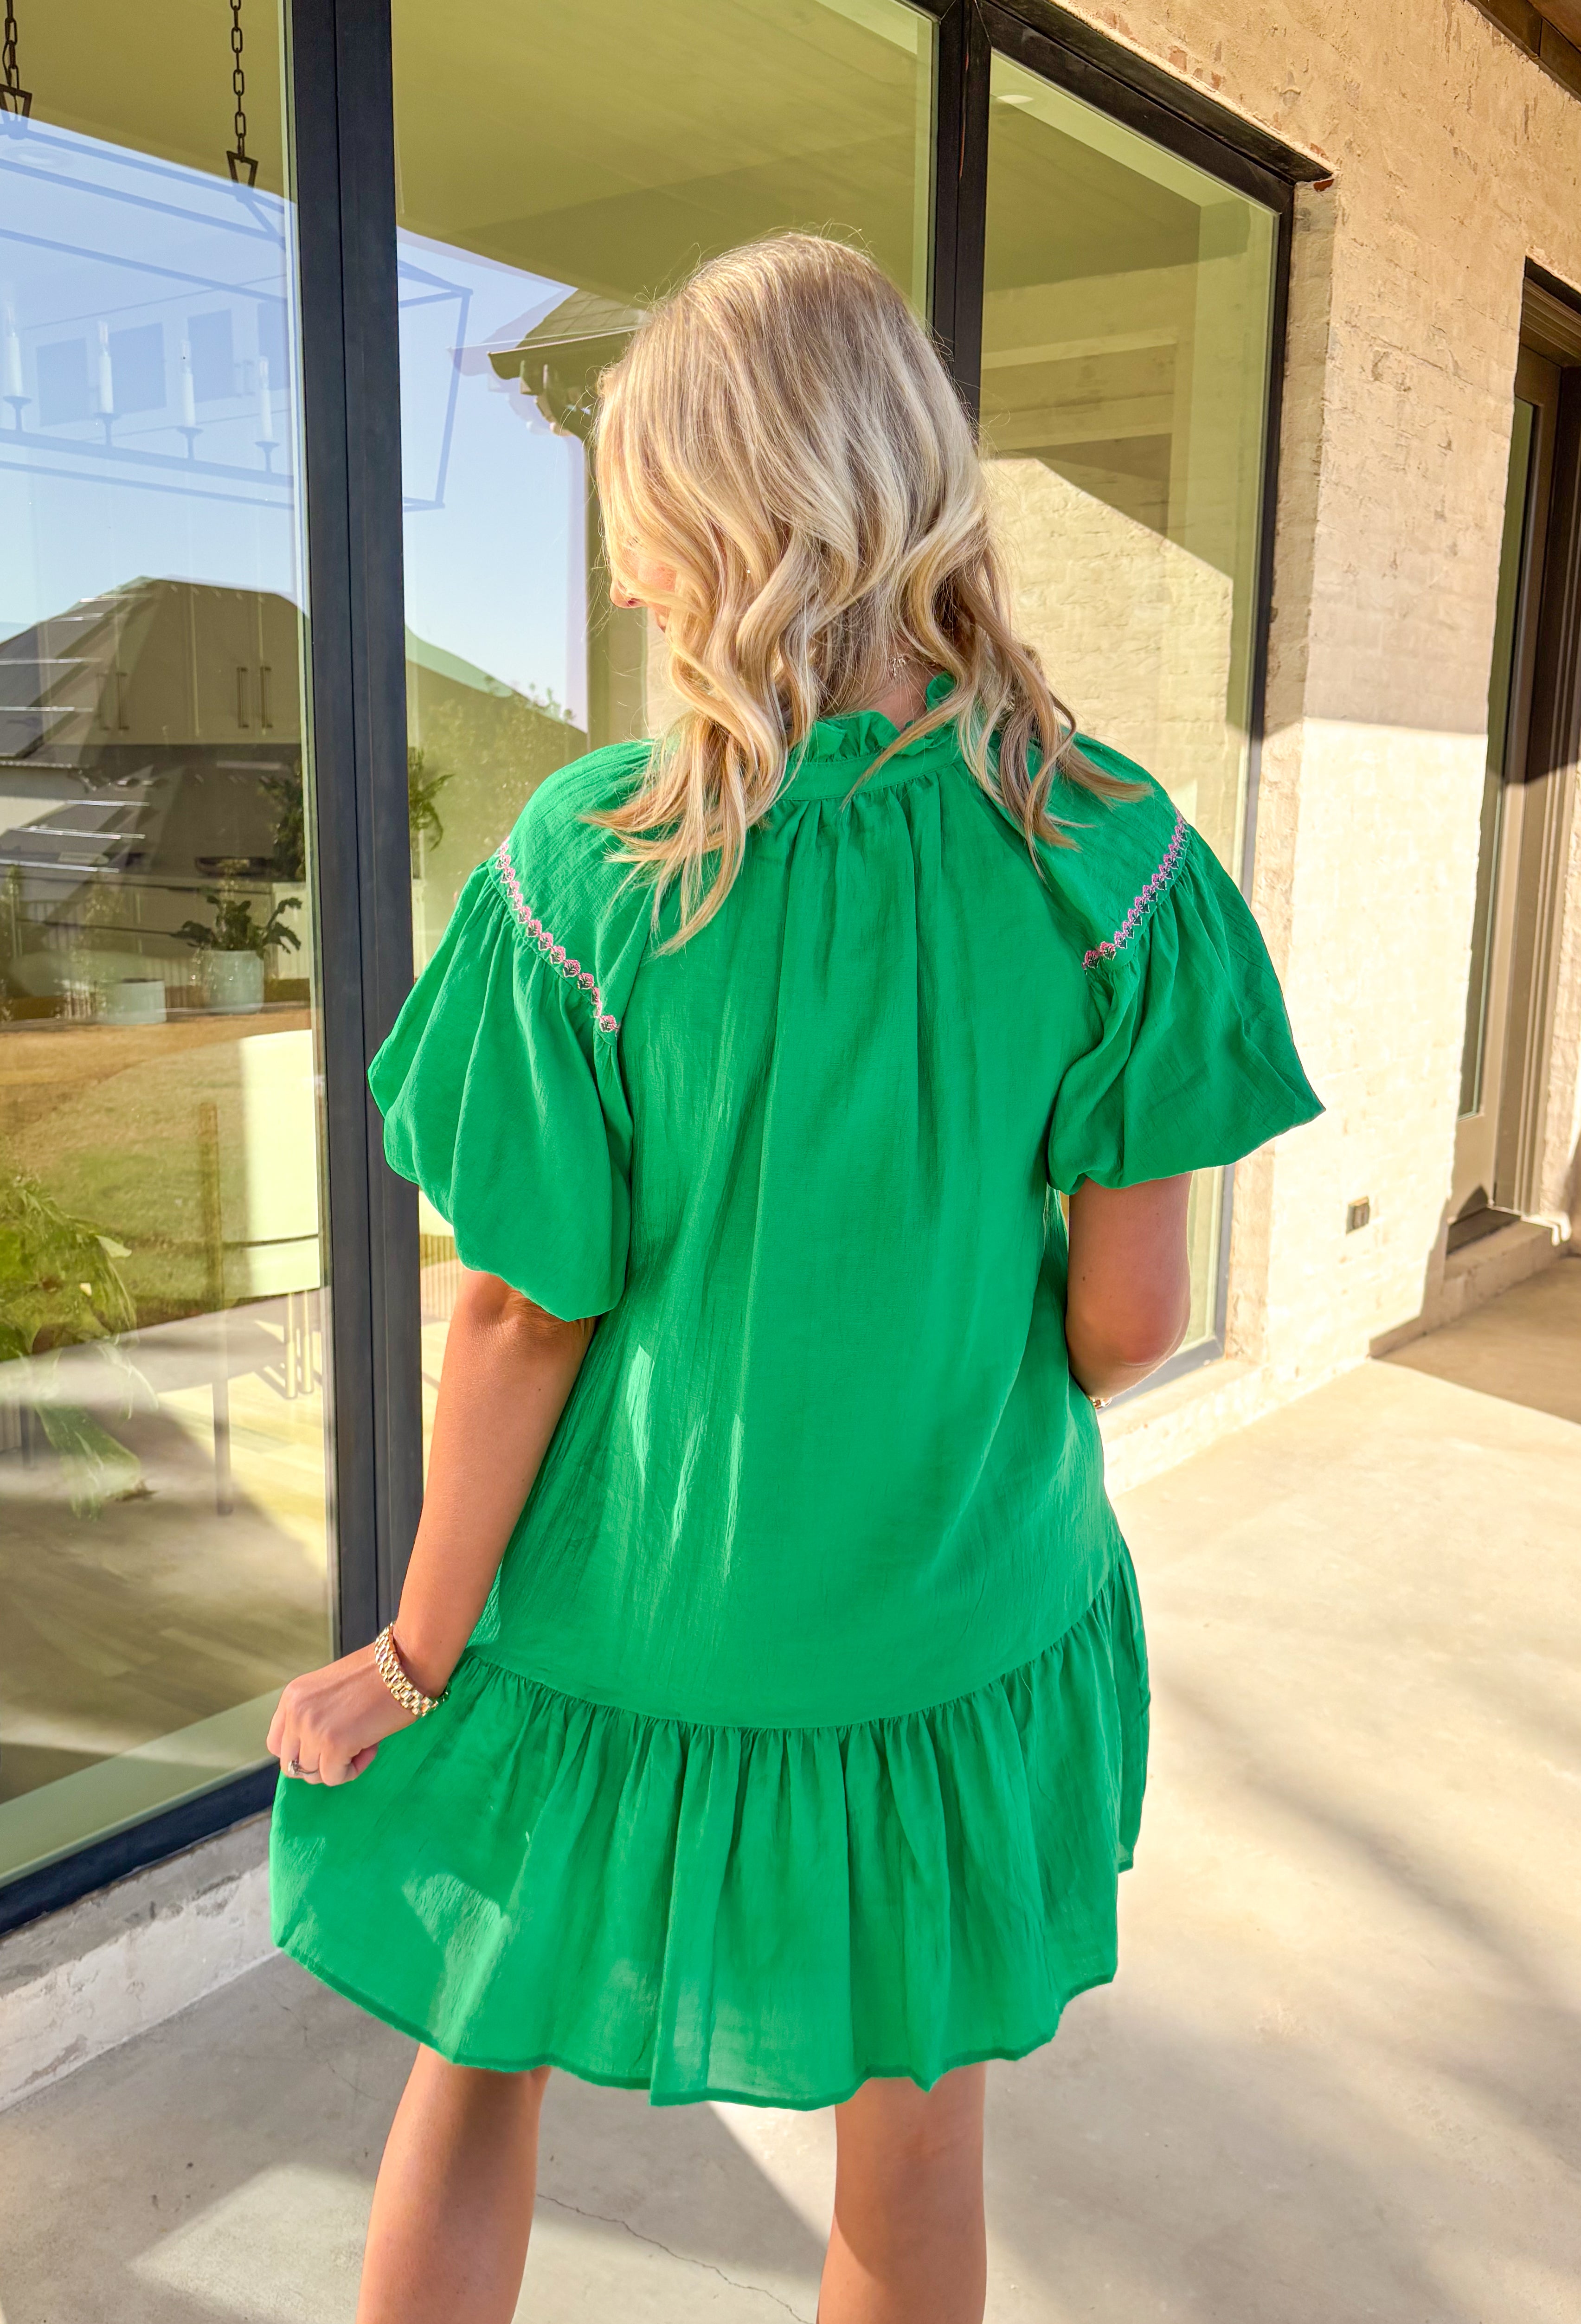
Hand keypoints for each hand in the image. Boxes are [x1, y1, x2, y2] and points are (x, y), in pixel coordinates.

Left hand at [267, 1644, 413, 1786]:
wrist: (405, 1664)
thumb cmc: (377, 1675)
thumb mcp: (329, 1692)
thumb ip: (314, 1716)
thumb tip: (314, 1751)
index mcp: (292, 1697)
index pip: (276, 1744)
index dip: (302, 1752)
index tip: (326, 1746)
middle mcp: (295, 1713)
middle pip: (291, 1765)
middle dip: (319, 1764)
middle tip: (347, 1746)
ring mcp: (312, 1729)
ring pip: (313, 1775)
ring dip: (338, 1766)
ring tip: (363, 1742)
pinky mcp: (334, 1744)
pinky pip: (335, 1777)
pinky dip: (353, 1770)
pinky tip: (370, 1747)